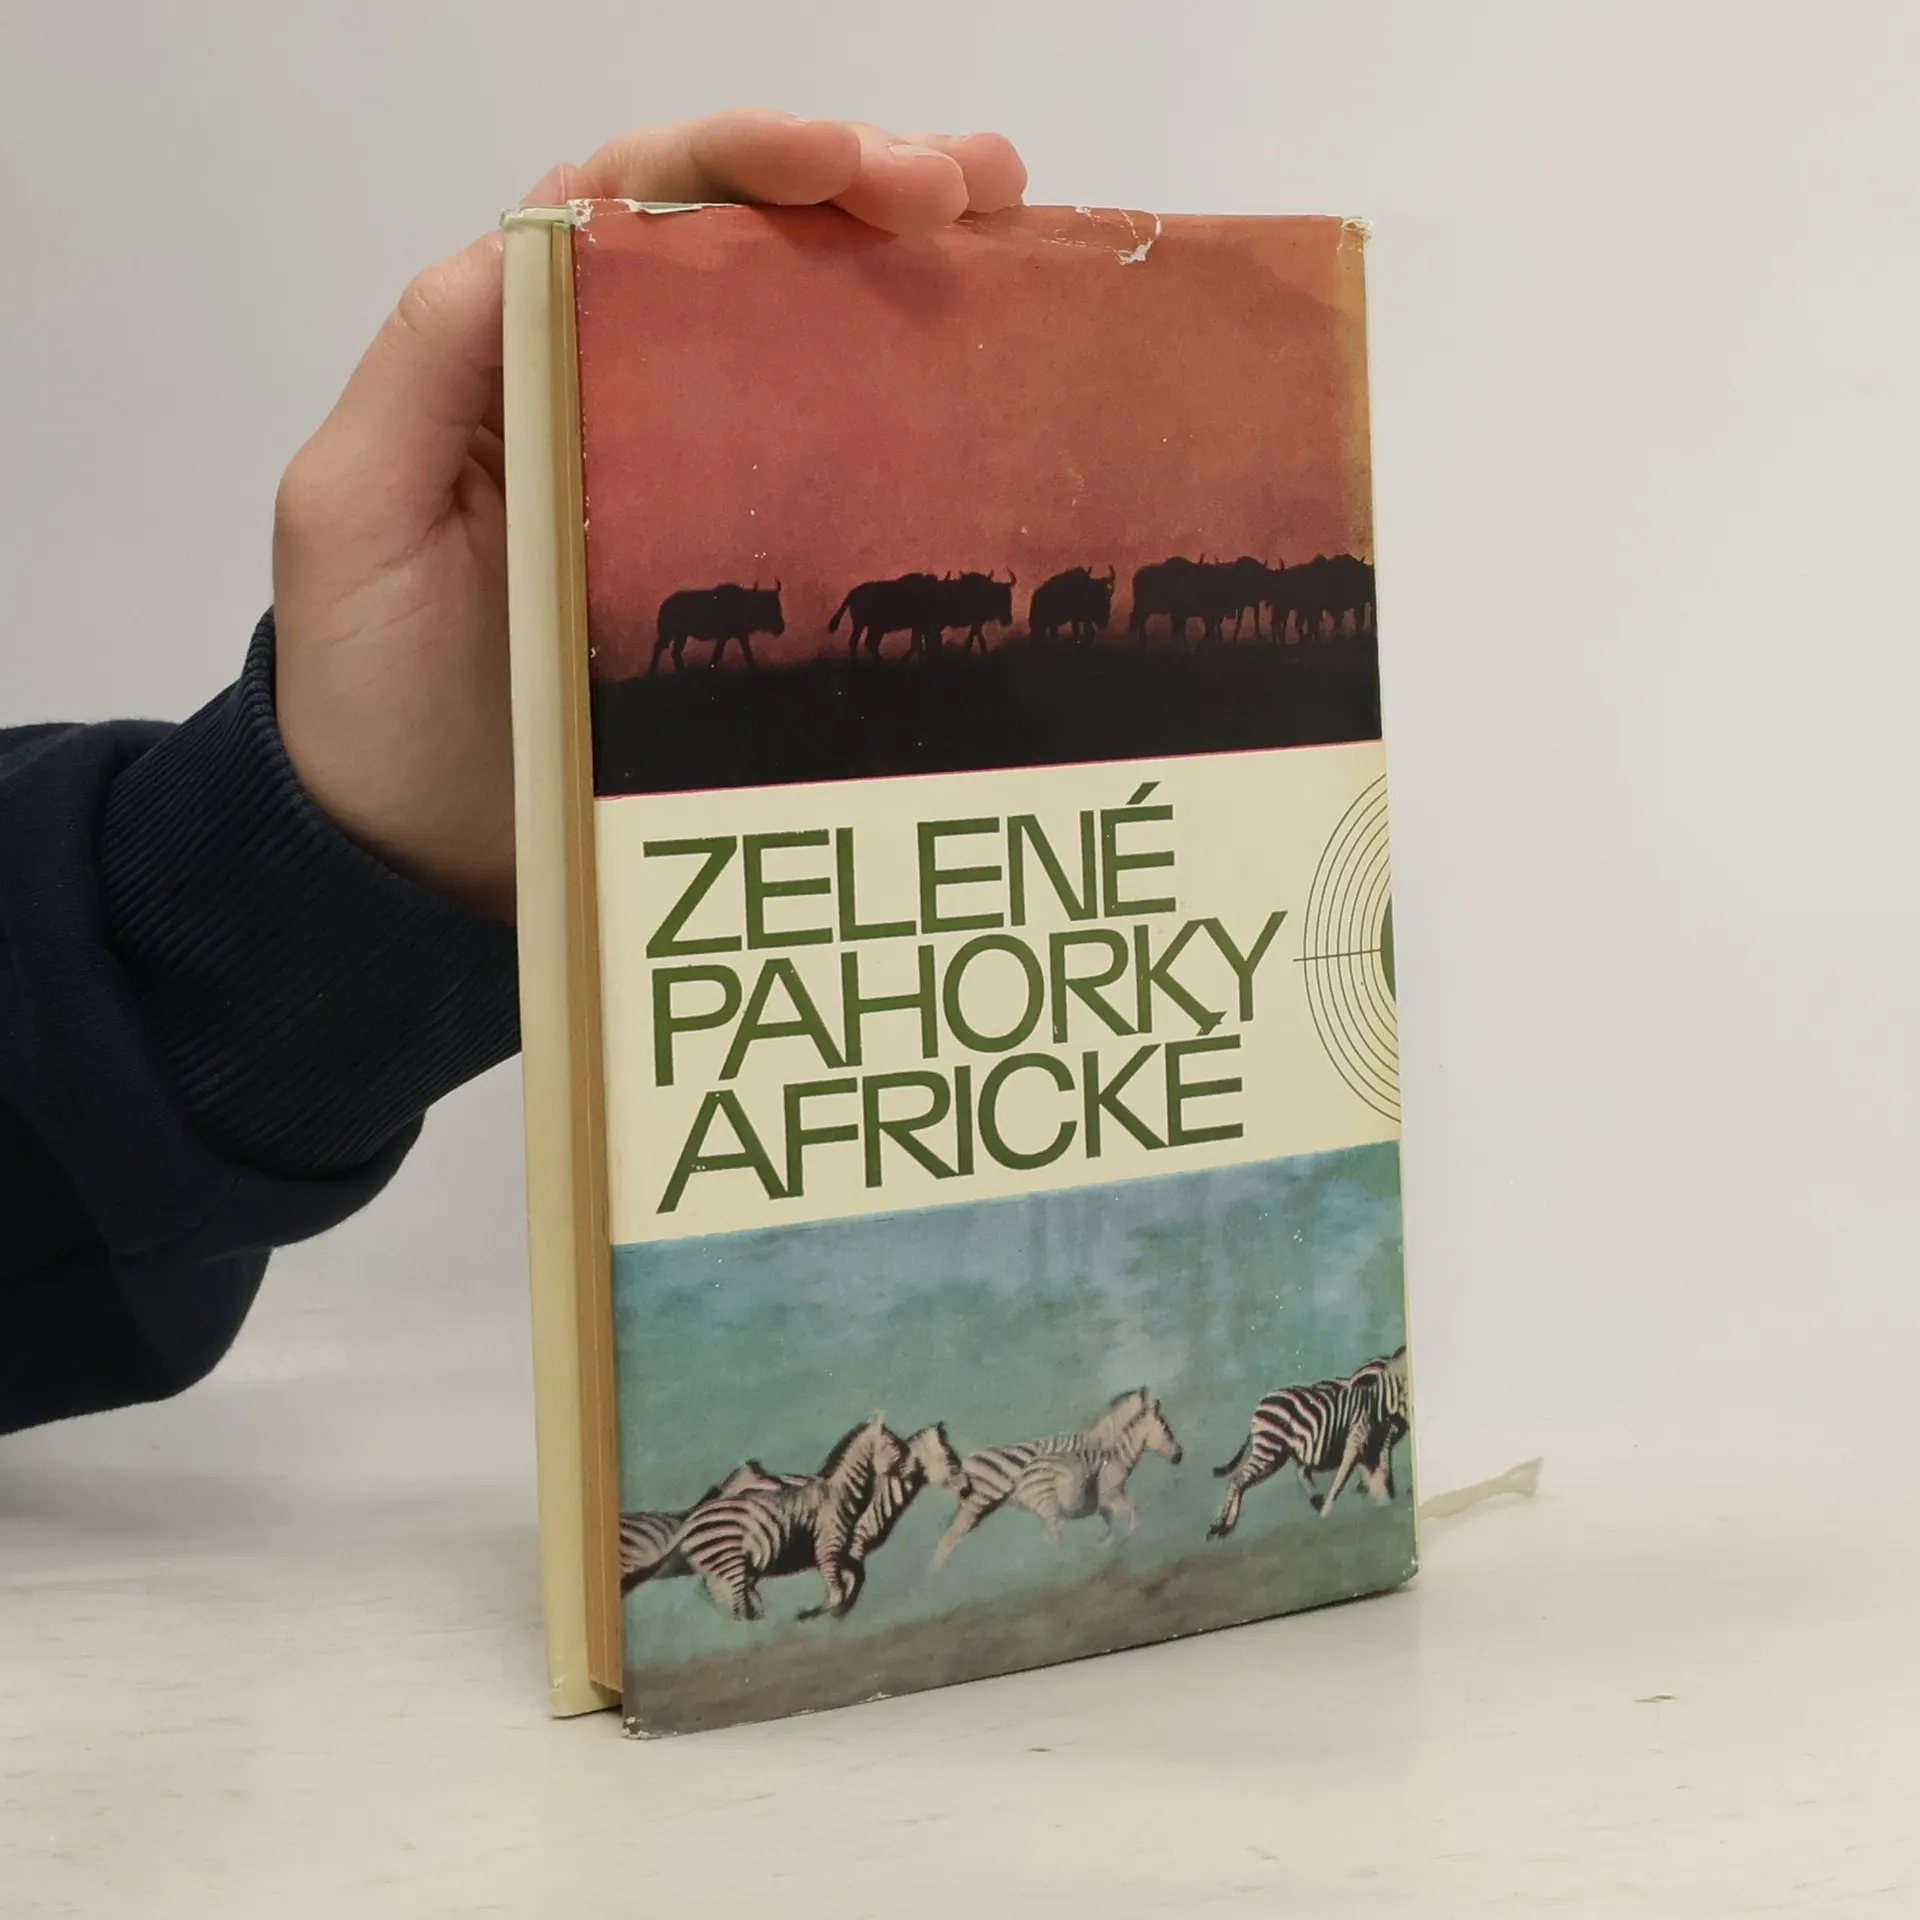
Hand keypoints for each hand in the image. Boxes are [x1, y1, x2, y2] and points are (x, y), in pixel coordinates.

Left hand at [272, 111, 1026, 921]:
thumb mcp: (356, 506)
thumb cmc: (373, 686)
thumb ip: (434, 356)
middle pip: (748, 247)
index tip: (847, 168)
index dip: (741, 160)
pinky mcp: (753, 576)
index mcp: (528, 351)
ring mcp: (699, 484)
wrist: (420, 854)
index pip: (637, 205)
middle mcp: (625, 393)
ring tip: (1017, 221)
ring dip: (913, 262)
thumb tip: (557, 232)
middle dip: (861, 185)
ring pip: (809, 334)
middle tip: (976, 184)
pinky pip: (843, 468)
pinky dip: (921, 403)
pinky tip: (997, 363)